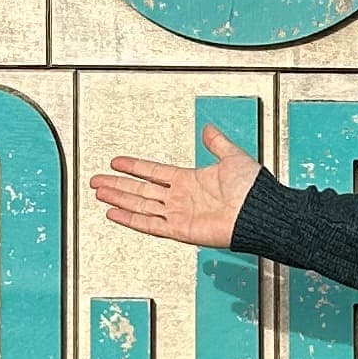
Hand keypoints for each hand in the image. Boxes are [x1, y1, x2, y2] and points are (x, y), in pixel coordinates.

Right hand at [89, 128, 259, 250]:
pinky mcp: (180, 230)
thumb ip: (217, 143)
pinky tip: (114, 213)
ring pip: (140, 205)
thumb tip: (209, 129)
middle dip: (117, 185)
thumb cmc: (253, 188)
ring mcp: (179, 214)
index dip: (134, 167)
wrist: (261, 211)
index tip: (117, 162)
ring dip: (118, 199)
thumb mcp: (233, 156)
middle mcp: (181, 198)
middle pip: (140, 190)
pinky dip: (130, 219)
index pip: (154, 172)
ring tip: (99, 193)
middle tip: (96, 181)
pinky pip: (150, 224)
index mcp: (190, 180)